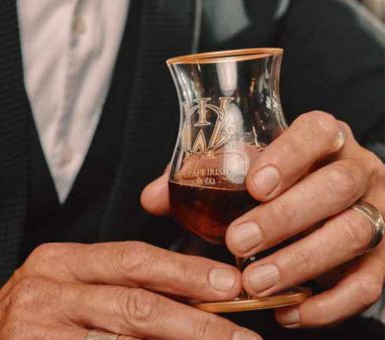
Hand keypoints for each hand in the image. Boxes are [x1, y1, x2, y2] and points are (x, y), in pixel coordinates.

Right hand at [0, 242, 261, 338]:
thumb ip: (115, 290)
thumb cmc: (29, 322)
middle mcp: (45, 289)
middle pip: (136, 302)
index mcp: (59, 261)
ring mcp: (36, 329)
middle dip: (197, 322)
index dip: (185, 272)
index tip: (229, 284)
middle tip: (241, 337)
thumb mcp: (67, 292)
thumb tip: (184, 299)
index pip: (133, 258)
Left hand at [142, 111, 384, 328]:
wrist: (329, 209)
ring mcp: (378, 211)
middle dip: (285, 217)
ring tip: (257, 282)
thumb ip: (201, 180)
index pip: (316, 132)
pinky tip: (288, 311)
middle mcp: (357, 170)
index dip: (289, 155)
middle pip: (336, 186)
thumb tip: (152, 198)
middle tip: (238, 242)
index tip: (254, 184)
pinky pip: (370, 282)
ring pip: (354, 232)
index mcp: (323, 140)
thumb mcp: (245, 173)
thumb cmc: (279, 186)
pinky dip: (329, 303)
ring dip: (302, 261)